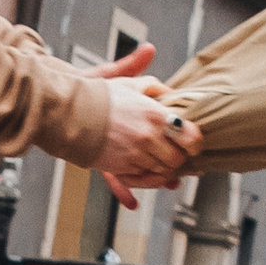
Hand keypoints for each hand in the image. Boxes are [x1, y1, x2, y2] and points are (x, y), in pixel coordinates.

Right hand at [99, 74, 201, 205]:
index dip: (195, 142)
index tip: (192, 142)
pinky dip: (148, 179)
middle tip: (177, 153)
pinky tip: (150, 174)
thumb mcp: (130, 83)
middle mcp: (149, 137)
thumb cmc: (100, 97)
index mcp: (156, 115)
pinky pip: (143, 181)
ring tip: (161, 161)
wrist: (71, 114)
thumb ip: (154, 86)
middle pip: (177, 159)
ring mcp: (135, 155)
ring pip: (161, 172)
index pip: (191, 137)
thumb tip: (171, 88)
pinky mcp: (121, 168)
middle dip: (179, 158)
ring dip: (164, 169)